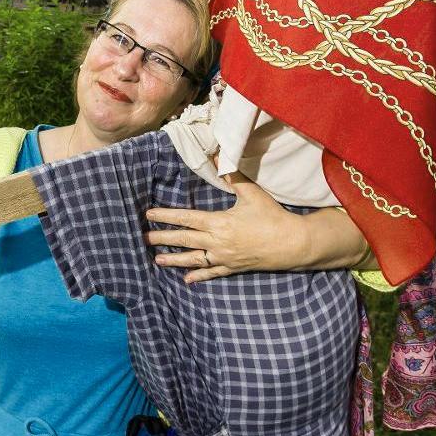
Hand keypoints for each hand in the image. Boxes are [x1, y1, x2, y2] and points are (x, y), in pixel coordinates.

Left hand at [144, 172, 309, 282]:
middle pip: (184, 240)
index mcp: (218, 223)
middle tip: (143, 239)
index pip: (186, 218)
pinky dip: (200, 276)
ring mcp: (224, 257)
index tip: (149, 215)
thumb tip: (218, 155)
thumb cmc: (272, 216)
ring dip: (175, 260)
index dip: (166, 216)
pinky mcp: (234, 267)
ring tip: (157, 260)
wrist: (292, 244)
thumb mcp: (252, 193)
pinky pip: (213, 273)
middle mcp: (217, 242)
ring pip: (194, 260)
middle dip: (163, 238)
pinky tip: (187, 281)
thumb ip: (232, 175)